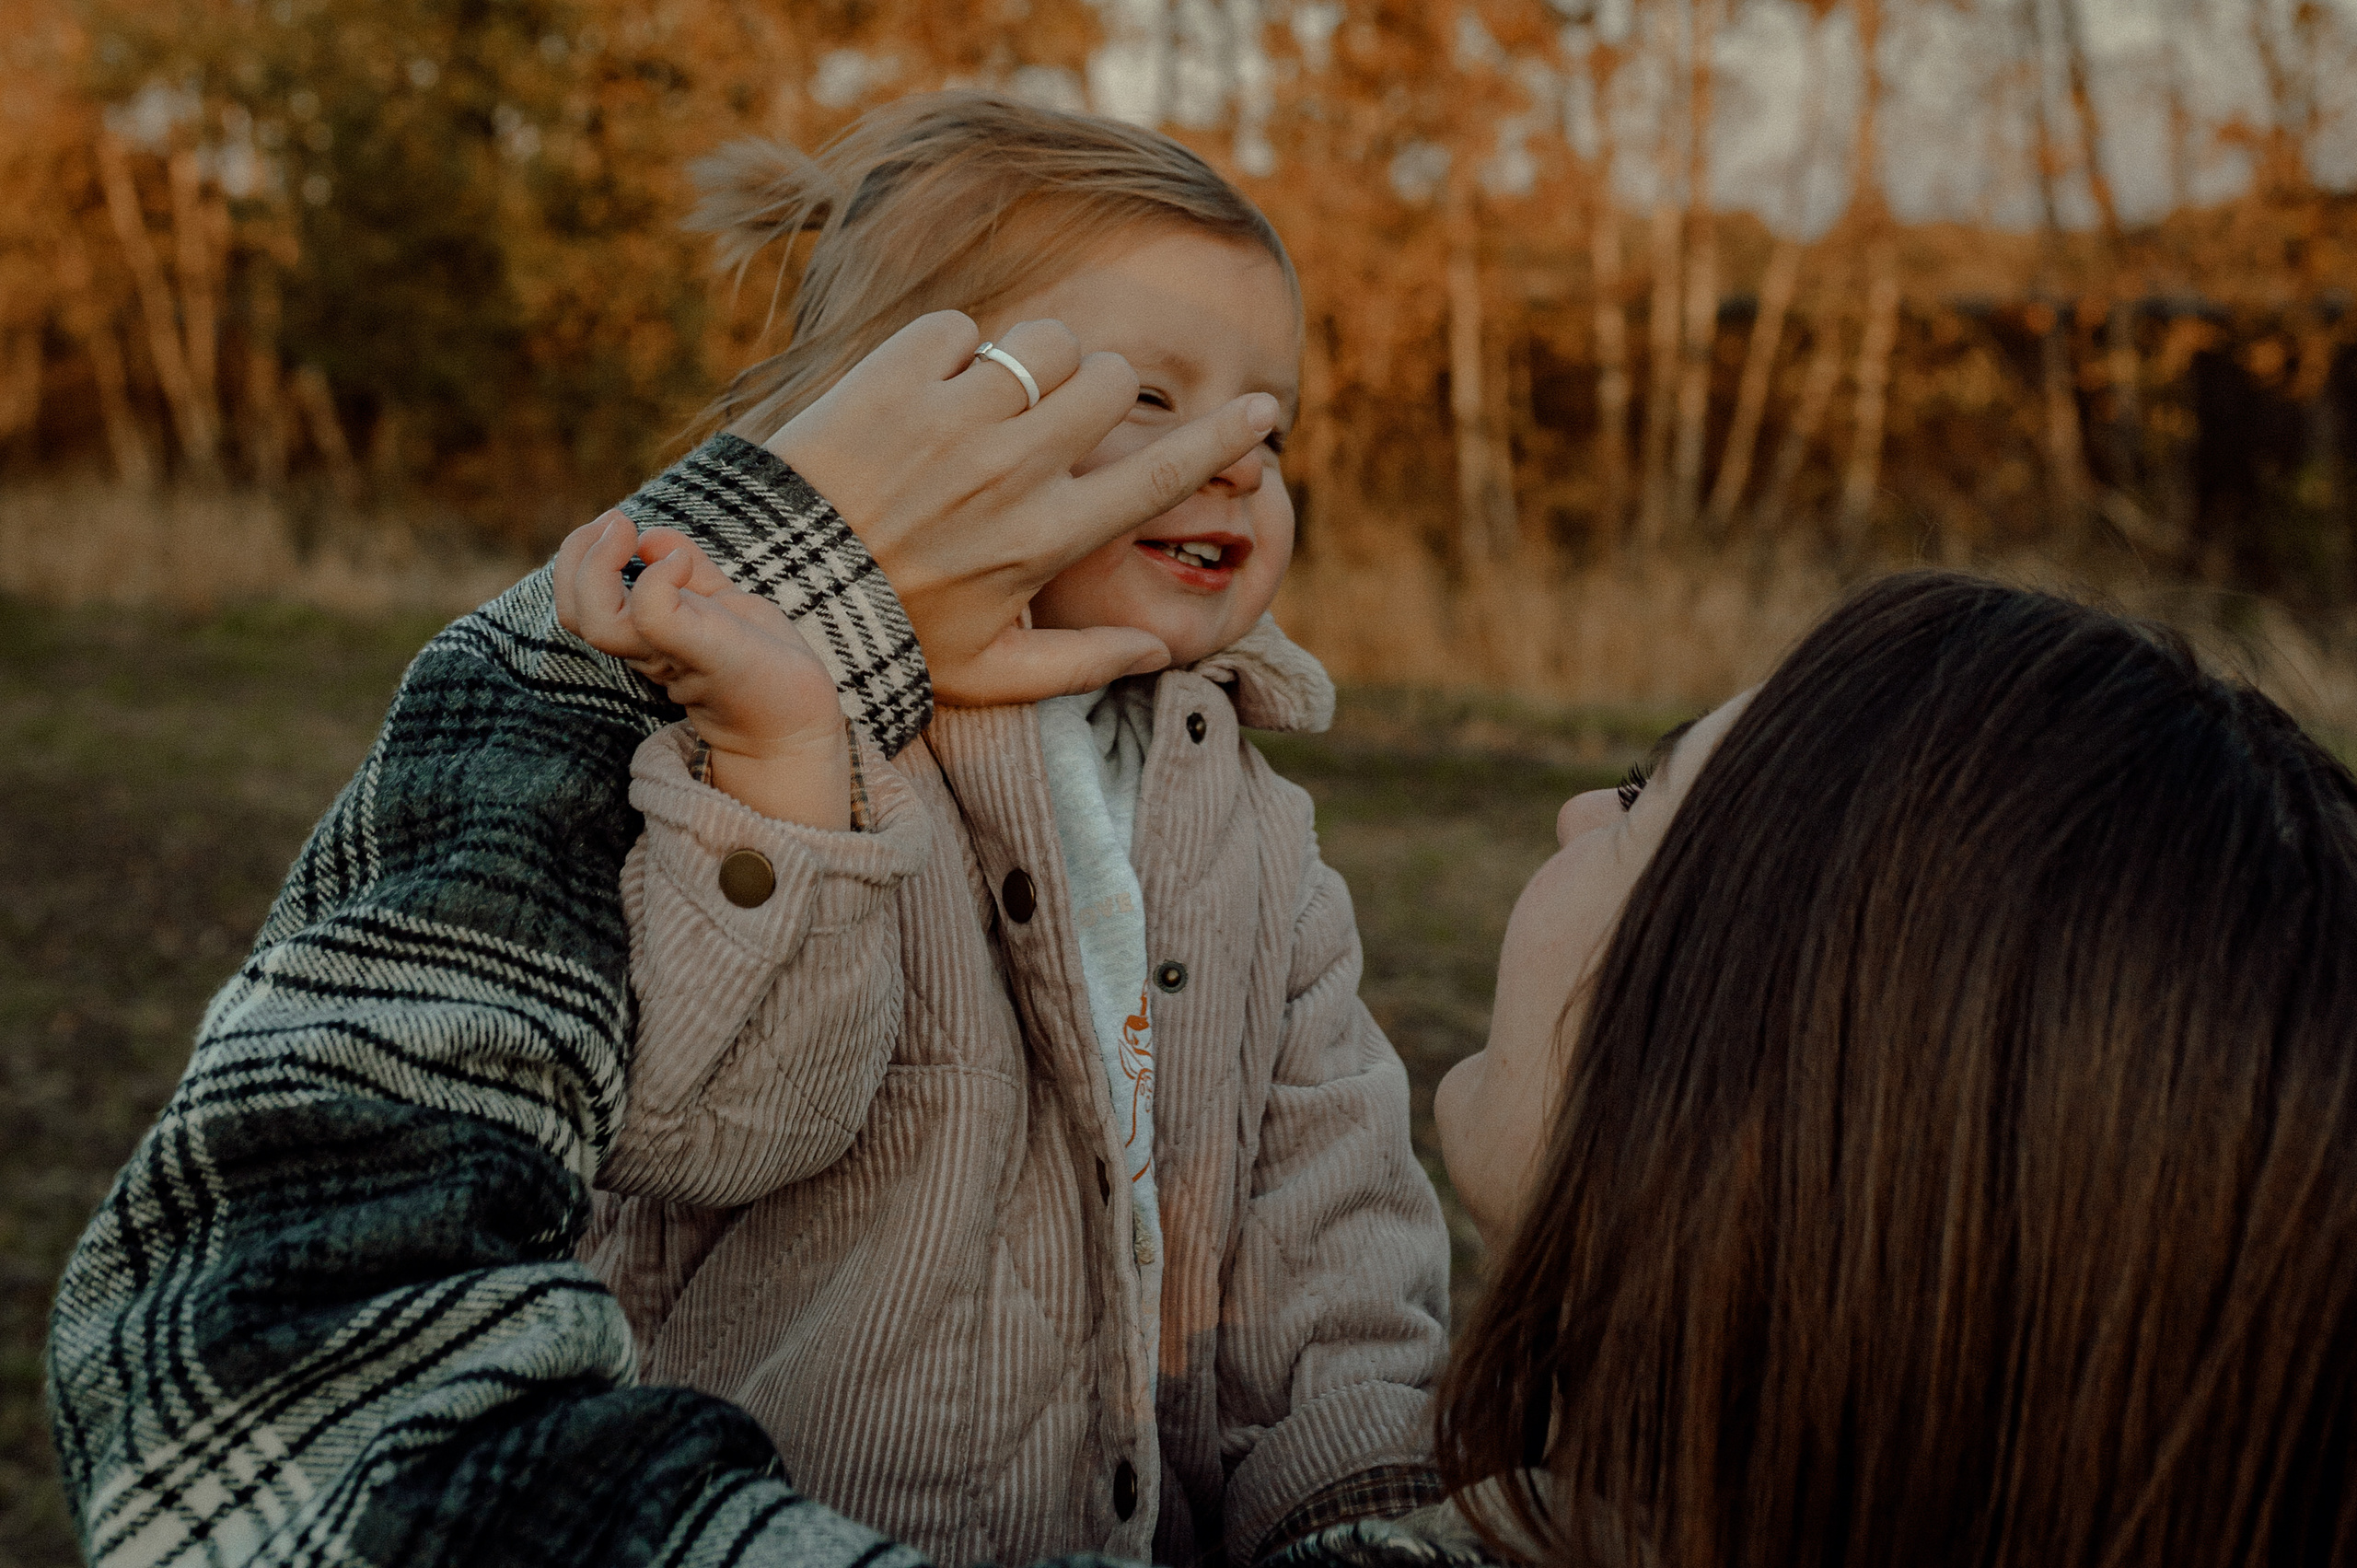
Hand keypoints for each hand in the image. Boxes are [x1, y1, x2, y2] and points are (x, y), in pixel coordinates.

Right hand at [553, 514, 850, 829]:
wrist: (801, 724)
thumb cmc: (768, 668)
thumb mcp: (726, 603)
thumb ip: (691, 572)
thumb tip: (650, 537)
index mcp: (646, 636)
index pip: (577, 603)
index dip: (579, 557)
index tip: (617, 524)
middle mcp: (648, 650)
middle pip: (574, 613)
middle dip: (576, 554)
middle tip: (615, 521)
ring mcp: (672, 656)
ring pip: (596, 621)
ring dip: (598, 565)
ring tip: (630, 532)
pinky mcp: (706, 655)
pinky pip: (656, 617)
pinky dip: (658, 579)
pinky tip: (683, 564)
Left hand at [765, 310, 1280, 705]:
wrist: (775, 583)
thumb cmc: (889, 632)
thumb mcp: (987, 673)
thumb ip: (1081, 665)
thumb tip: (1161, 653)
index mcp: (1045, 539)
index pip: (1160, 476)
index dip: (1224, 439)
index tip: (1268, 411)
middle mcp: (1010, 471)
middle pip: (1111, 383)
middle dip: (1103, 391)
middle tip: (1066, 418)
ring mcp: (951, 417)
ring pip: (1047, 341)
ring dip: (1039, 360)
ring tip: (1002, 398)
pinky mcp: (893, 376)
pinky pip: (963, 326)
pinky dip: (956, 349)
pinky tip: (931, 393)